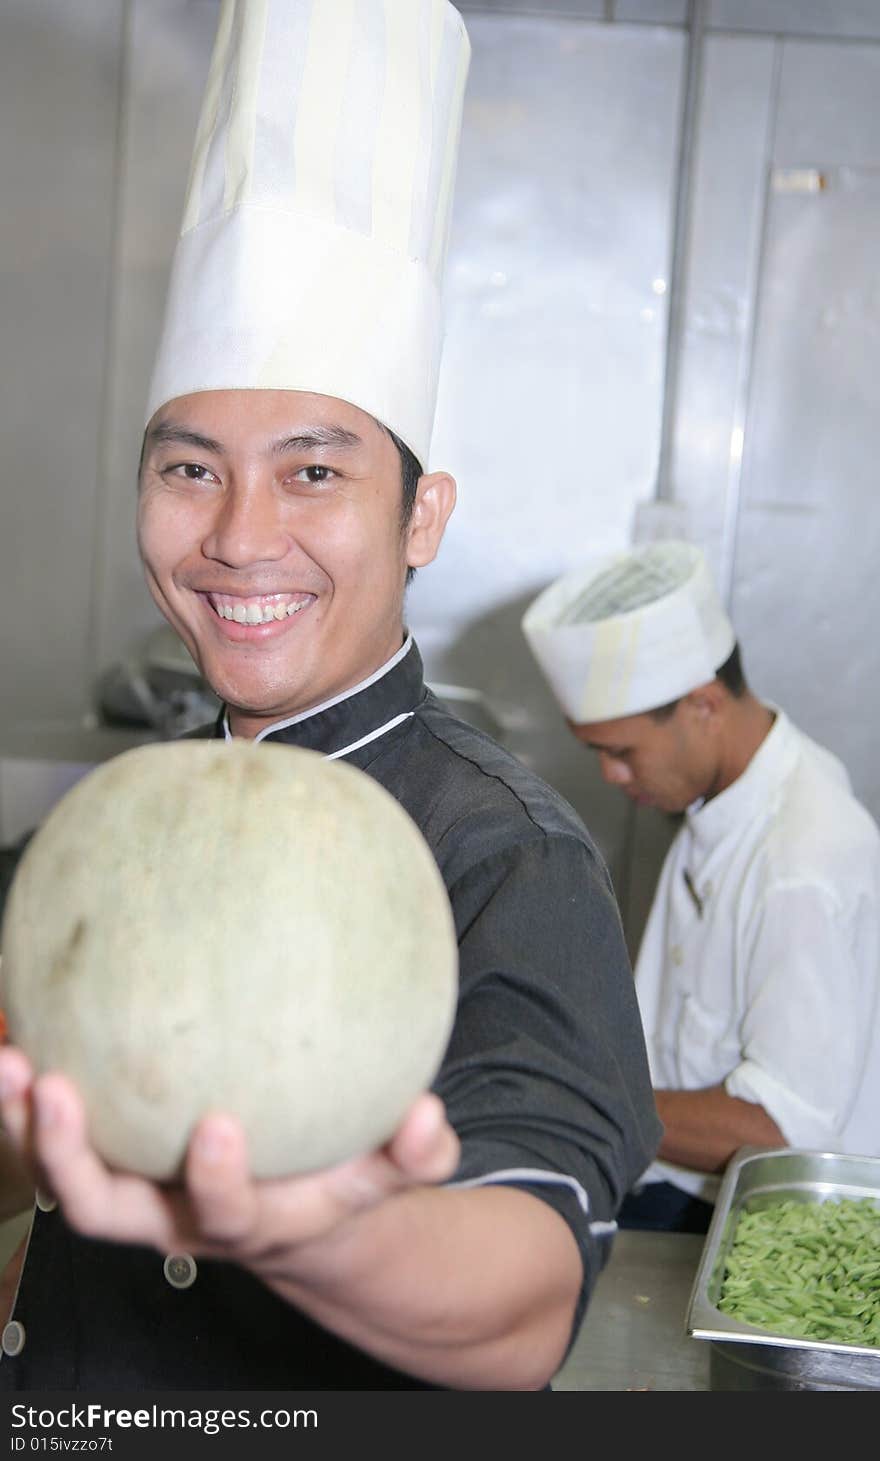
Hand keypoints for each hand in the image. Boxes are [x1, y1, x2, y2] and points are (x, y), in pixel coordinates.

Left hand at [0, 1044, 458, 1284]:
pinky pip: (57, 1125)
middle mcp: (169, 1213)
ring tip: (8, 1053)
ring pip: (60, 1170)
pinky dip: (31, 1088)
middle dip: (68, 1155)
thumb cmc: (335, 1184)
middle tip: (51, 1088)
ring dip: (21, 1122)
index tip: (217, 1126)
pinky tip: (25, 1019)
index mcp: (240, 1219)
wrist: (290, 1216)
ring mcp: (132, 1186)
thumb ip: (414, 1153)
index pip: (219, 1214)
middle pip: (100, 1208)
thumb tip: (429, 1115)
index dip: (213, 1180)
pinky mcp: (112, 1154)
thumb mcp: (386, 1174)